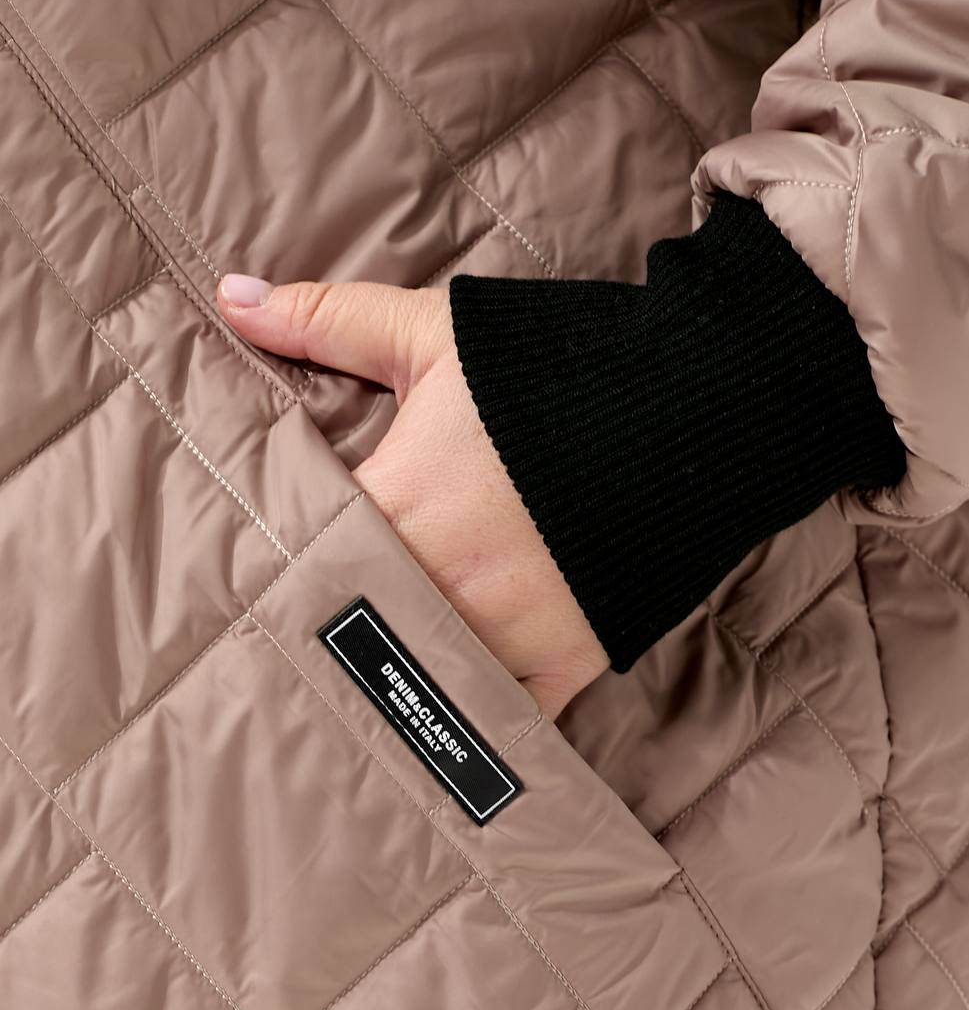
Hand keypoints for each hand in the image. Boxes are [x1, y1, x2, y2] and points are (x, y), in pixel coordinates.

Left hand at [217, 275, 608, 717]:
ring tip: (382, 654)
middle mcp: (440, 586)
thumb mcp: (434, 334)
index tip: (274, 556)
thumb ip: (328, 321)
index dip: (284, 556)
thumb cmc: (553, 372)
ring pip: (419, 678)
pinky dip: (475, 705)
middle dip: (336, 618)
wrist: (694, 409)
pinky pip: (498, 714)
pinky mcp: (560, 667)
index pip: (301, 555)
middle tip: (316, 616)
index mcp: (395, 509)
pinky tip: (456, 689)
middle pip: (354, 627)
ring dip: (400, 666)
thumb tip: (232, 295)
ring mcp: (502, 636)